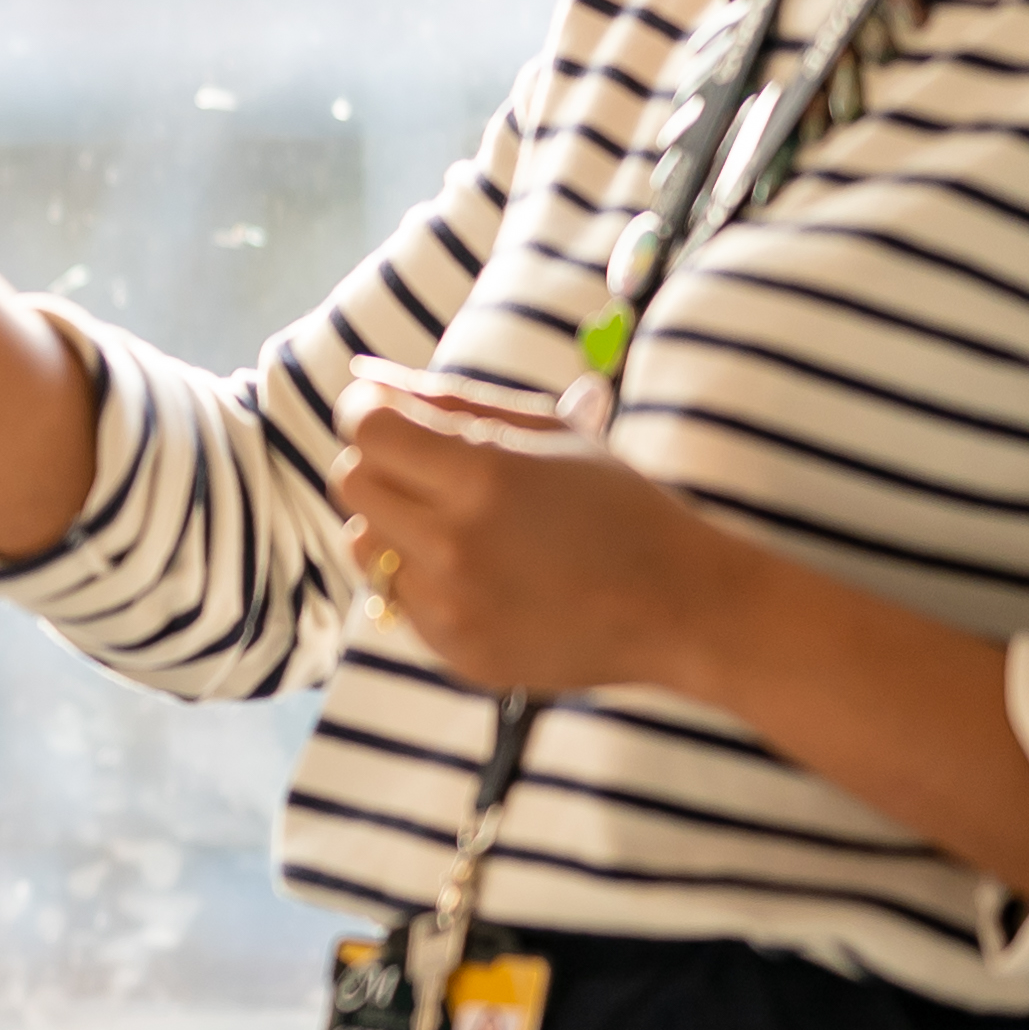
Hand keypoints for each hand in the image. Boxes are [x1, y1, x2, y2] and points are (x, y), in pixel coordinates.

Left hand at [333, 365, 722, 697]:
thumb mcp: (549, 434)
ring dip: (392, 523)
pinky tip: (478, 572)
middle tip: (426, 467)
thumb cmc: (619, 507)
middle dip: (379, 464)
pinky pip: (396, 598)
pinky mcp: (453, 651)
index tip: (385, 413)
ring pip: (362, 545)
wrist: (676, 606)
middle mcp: (455, 546)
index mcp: (483, 479)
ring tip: (454, 522)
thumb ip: (452, 403)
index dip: (368, 413)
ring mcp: (450, 607)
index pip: (368, 432)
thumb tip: (369, 379)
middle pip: (352, 484)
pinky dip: (420, 577)